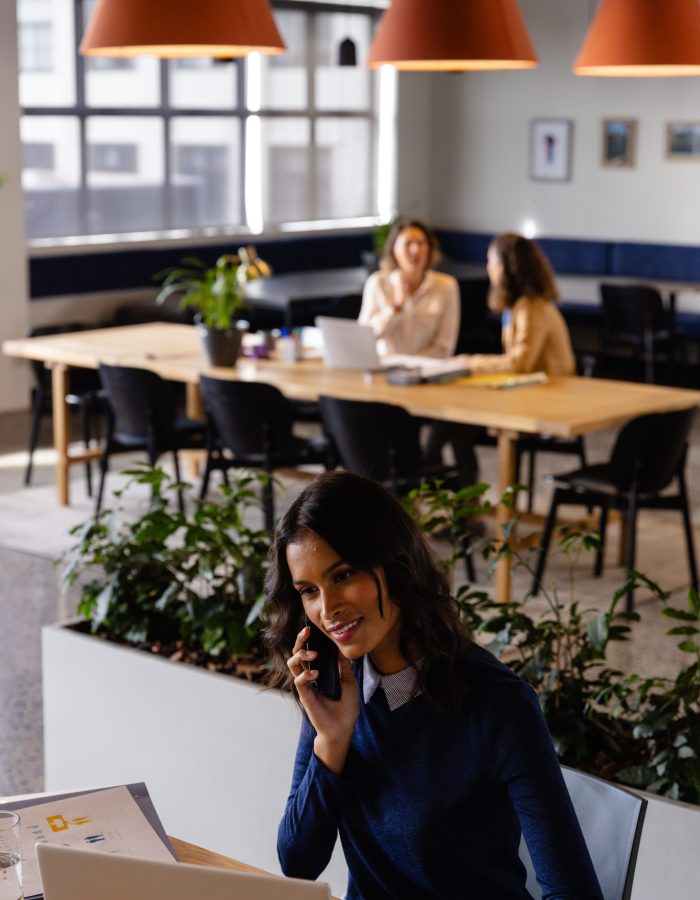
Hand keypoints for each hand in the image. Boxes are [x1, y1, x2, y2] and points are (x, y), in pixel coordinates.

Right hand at [287, 626, 359, 773]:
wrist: (344, 728)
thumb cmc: (346, 707)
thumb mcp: (349, 682)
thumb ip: (343, 666)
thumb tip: (341, 648)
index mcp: (319, 671)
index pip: (309, 650)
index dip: (308, 638)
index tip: (313, 626)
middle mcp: (309, 676)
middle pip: (297, 653)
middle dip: (300, 640)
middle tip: (306, 631)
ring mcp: (306, 685)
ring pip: (293, 664)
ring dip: (300, 655)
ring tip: (313, 654)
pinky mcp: (305, 696)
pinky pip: (299, 681)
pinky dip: (306, 674)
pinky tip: (315, 673)